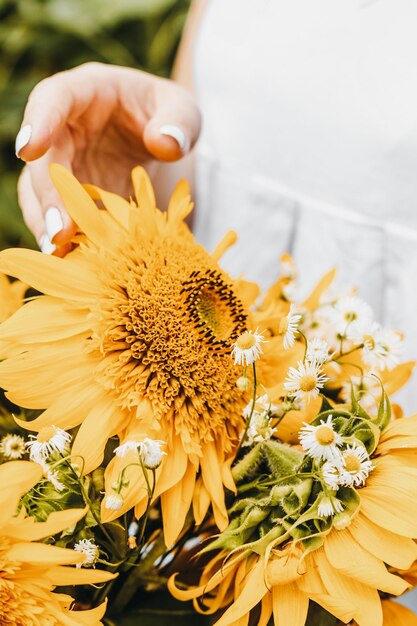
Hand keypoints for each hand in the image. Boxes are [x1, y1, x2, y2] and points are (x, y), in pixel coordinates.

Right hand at [15, 62, 200, 254]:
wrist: (159, 140)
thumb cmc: (168, 116)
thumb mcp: (184, 110)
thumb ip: (181, 121)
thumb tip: (166, 144)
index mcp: (87, 92)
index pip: (54, 97)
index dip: (38, 121)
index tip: (27, 148)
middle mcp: (65, 128)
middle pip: (43, 158)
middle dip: (48, 195)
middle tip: (59, 232)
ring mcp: (64, 165)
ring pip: (39, 193)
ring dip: (47, 224)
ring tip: (59, 254)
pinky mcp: (69, 196)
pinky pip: (57, 217)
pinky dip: (63, 239)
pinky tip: (73, 261)